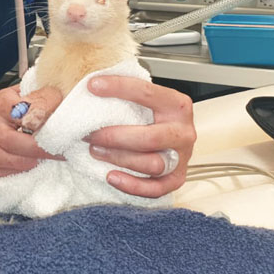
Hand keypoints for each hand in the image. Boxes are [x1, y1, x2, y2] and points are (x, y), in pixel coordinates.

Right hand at [0, 85, 60, 176]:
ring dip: (42, 158)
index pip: (32, 111)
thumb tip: (63, 95)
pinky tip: (39, 160)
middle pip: (27, 142)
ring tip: (59, 153)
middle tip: (68, 143)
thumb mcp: (11, 94)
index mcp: (2, 105)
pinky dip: (29, 168)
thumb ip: (35, 95)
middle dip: (50, 144)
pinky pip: (15, 172)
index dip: (52, 113)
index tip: (66, 113)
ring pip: (21, 161)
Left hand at [85, 75, 195, 197]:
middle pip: (150, 138)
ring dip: (119, 159)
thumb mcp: (144, 101)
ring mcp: (182, 157)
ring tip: (95, 151)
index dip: (118, 88)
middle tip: (90, 134)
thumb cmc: (152, 118)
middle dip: (115, 137)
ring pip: (152, 164)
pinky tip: (111, 176)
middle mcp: (183, 131)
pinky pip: (156, 188)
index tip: (93, 86)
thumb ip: (125, 94)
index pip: (147, 93)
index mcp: (177, 105)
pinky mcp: (176, 178)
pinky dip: (132, 185)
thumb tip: (91, 85)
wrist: (171, 140)